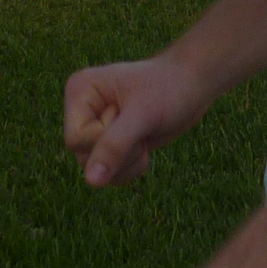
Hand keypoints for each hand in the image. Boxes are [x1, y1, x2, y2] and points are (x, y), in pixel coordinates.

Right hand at [62, 55, 209, 186]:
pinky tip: (144, 143)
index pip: (75, 140)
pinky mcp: (108, 143)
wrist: (191, 86)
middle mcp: (82, 109)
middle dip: (120, 152)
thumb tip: (90, 181)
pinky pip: (109, 174)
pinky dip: (131, 166)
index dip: (105, 141)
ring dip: (128, 161)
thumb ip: (113, 146)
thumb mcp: (142, 116)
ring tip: (143, 133)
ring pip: (97, 171)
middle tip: (141, 126)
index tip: (130, 118)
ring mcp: (93, 127)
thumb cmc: (169, 89)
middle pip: (83, 158)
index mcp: (80, 90)